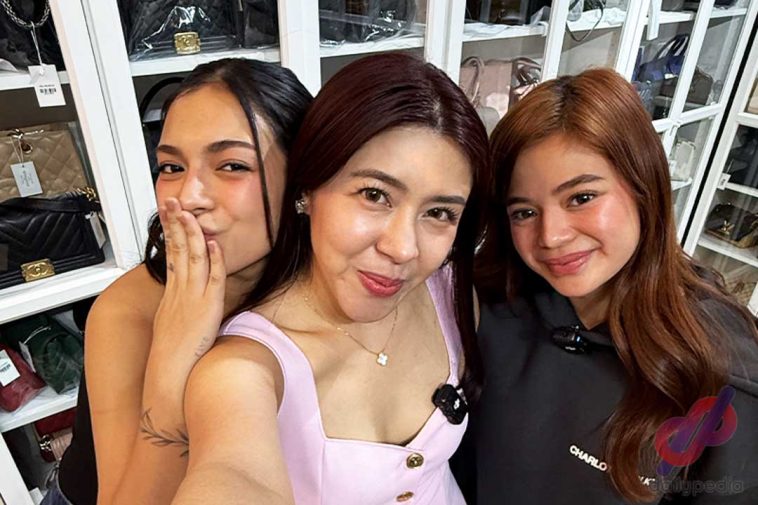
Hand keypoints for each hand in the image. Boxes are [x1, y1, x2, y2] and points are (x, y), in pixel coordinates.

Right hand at [152, 198, 225, 362]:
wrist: (169, 374)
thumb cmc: (171, 355)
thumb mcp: (170, 324)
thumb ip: (177, 307)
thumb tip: (182, 300)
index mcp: (171, 294)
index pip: (170, 255)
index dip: (170, 233)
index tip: (168, 215)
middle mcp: (180, 291)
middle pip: (178, 250)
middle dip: (175, 223)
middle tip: (171, 201)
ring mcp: (193, 298)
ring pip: (194, 259)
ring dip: (193, 234)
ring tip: (190, 213)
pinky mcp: (207, 308)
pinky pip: (212, 280)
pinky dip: (214, 261)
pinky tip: (214, 245)